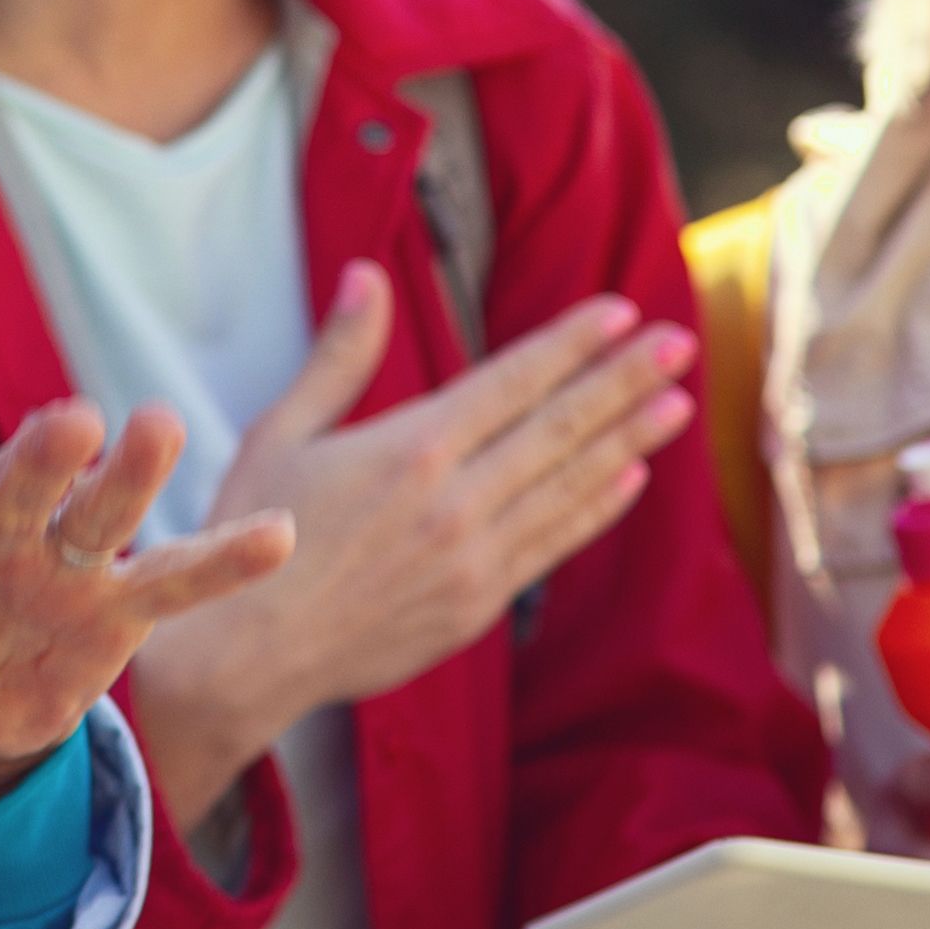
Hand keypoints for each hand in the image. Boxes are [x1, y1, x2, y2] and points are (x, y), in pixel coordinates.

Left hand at [0, 398, 296, 805]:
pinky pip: (175, 581)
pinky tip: (279, 533)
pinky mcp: (119, 607)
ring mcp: (66, 560)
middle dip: (43, 455)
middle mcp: (0, 525)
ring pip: (103, 511)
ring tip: (162, 426)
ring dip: (131, 474)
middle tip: (70, 422)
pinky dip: (224, 558)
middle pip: (21, 483)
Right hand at [118, 269, 694, 823]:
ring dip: (629, 438)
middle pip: (558, 427)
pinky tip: (631, 478)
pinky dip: (595, 509)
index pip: (512, 381)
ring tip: (679, 402)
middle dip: (625, 380)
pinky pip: (552, 544)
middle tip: (679, 342)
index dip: (571, 344)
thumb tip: (367, 274)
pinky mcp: (477, 603)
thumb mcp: (281, 432)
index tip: (621, 312)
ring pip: (569, 485)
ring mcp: (474, 556)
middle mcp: (456, 499)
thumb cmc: (254, 535)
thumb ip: (339, 355)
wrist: (249, 654)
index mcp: (410, 448)